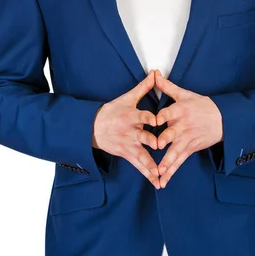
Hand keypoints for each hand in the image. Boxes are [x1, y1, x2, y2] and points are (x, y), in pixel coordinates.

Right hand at [92, 70, 160, 188]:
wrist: (94, 127)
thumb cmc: (113, 111)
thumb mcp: (127, 98)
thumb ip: (144, 87)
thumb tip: (155, 73)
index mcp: (130, 116)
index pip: (141, 116)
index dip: (148, 118)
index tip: (157, 120)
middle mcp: (130, 132)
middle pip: (142, 137)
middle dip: (151, 141)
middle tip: (159, 146)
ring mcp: (128, 145)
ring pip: (142, 155)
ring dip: (151, 164)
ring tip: (161, 173)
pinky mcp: (127, 154)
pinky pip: (139, 166)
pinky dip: (148, 174)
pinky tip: (158, 182)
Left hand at [154, 69, 222, 187]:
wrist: (222, 119)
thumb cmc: (201, 105)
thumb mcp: (185, 94)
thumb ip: (167, 87)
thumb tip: (154, 74)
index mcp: (180, 110)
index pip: (170, 112)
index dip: (163, 116)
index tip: (155, 120)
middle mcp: (183, 126)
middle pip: (173, 133)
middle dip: (165, 139)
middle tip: (158, 145)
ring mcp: (187, 139)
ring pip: (175, 152)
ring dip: (167, 162)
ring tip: (158, 171)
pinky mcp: (190, 149)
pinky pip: (179, 162)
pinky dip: (171, 171)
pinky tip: (162, 180)